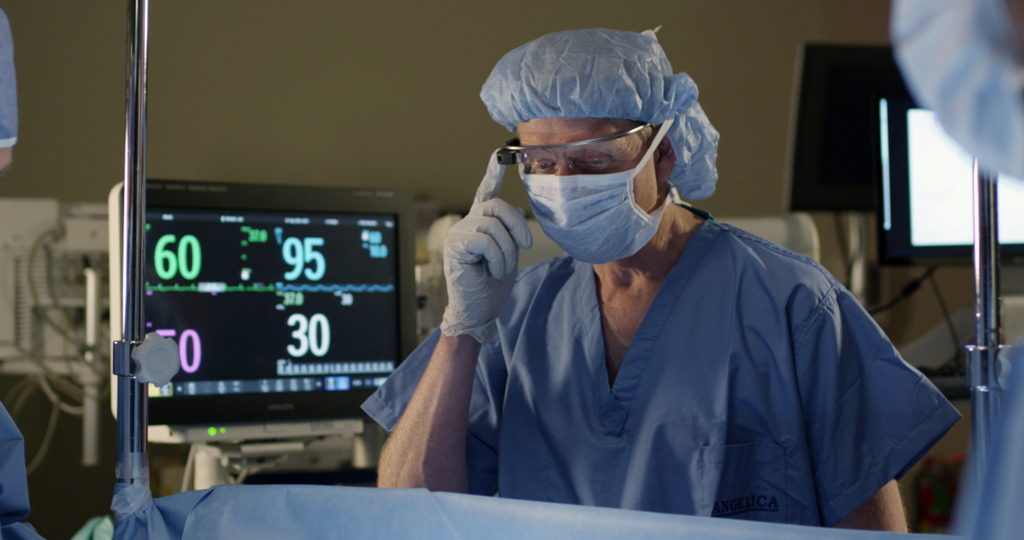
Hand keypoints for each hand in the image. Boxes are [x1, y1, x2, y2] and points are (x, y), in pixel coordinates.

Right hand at [440, 150, 532, 342]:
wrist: (479, 311)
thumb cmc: (493, 285)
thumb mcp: (510, 253)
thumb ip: (511, 231)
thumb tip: (518, 211)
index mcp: (481, 223)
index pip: (486, 192)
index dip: (492, 173)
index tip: (499, 155)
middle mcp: (468, 223)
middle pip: (498, 205)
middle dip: (517, 227)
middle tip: (524, 247)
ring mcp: (458, 232)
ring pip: (494, 226)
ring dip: (507, 252)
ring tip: (499, 268)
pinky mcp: (454, 245)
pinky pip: (486, 241)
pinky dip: (496, 259)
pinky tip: (489, 271)